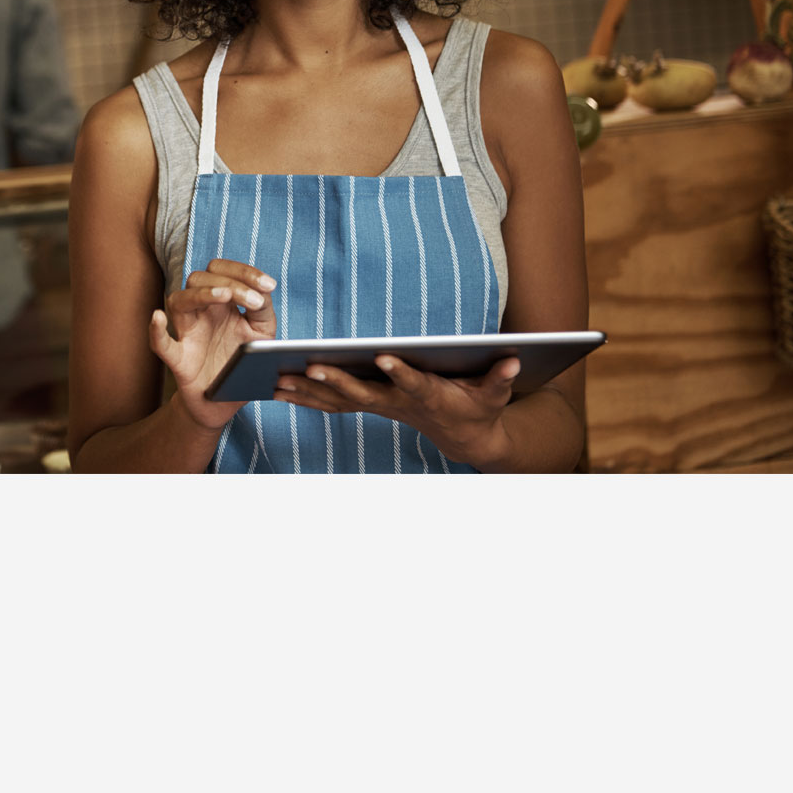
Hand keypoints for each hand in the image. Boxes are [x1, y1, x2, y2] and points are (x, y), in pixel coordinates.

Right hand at [150, 259, 277, 429]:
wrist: (226, 403)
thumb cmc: (242, 363)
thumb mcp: (263, 333)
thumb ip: (264, 310)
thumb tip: (262, 292)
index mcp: (220, 302)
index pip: (222, 271)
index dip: (244, 271)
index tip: (268, 284)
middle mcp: (200, 312)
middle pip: (200, 278)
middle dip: (230, 281)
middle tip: (255, 301)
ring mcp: (187, 334)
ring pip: (179, 300)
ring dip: (202, 293)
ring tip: (225, 295)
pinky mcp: (179, 360)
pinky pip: (160, 343)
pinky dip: (156, 331)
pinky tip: (158, 318)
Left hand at [274, 353, 520, 468]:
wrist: (465, 436)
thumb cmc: (480, 407)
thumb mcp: (495, 393)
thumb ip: (501, 377)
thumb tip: (515, 360)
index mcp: (430, 396)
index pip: (413, 382)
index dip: (399, 371)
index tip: (384, 357)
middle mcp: (400, 403)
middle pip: (364, 393)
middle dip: (336, 382)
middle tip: (308, 368)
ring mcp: (382, 406)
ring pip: (340, 400)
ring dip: (309, 392)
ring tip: (277, 380)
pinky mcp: (371, 405)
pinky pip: (333, 403)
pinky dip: (307, 396)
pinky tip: (279, 388)